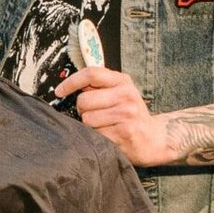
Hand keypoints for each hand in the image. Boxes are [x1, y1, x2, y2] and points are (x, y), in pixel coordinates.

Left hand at [54, 65, 175, 166]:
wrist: (154, 139)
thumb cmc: (131, 115)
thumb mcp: (121, 93)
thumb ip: (99, 86)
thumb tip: (68, 85)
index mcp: (123, 81)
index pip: (91, 74)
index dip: (71, 82)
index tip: (59, 92)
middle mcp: (126, 95)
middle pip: (84, 100)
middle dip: (82, 111)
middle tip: (95, 115)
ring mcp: (126, 115)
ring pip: (87, 119)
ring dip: (89, 126)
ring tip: (104, 126)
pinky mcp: (124, 134)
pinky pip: (95, 135)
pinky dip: (96, 138)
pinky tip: (108, 137)